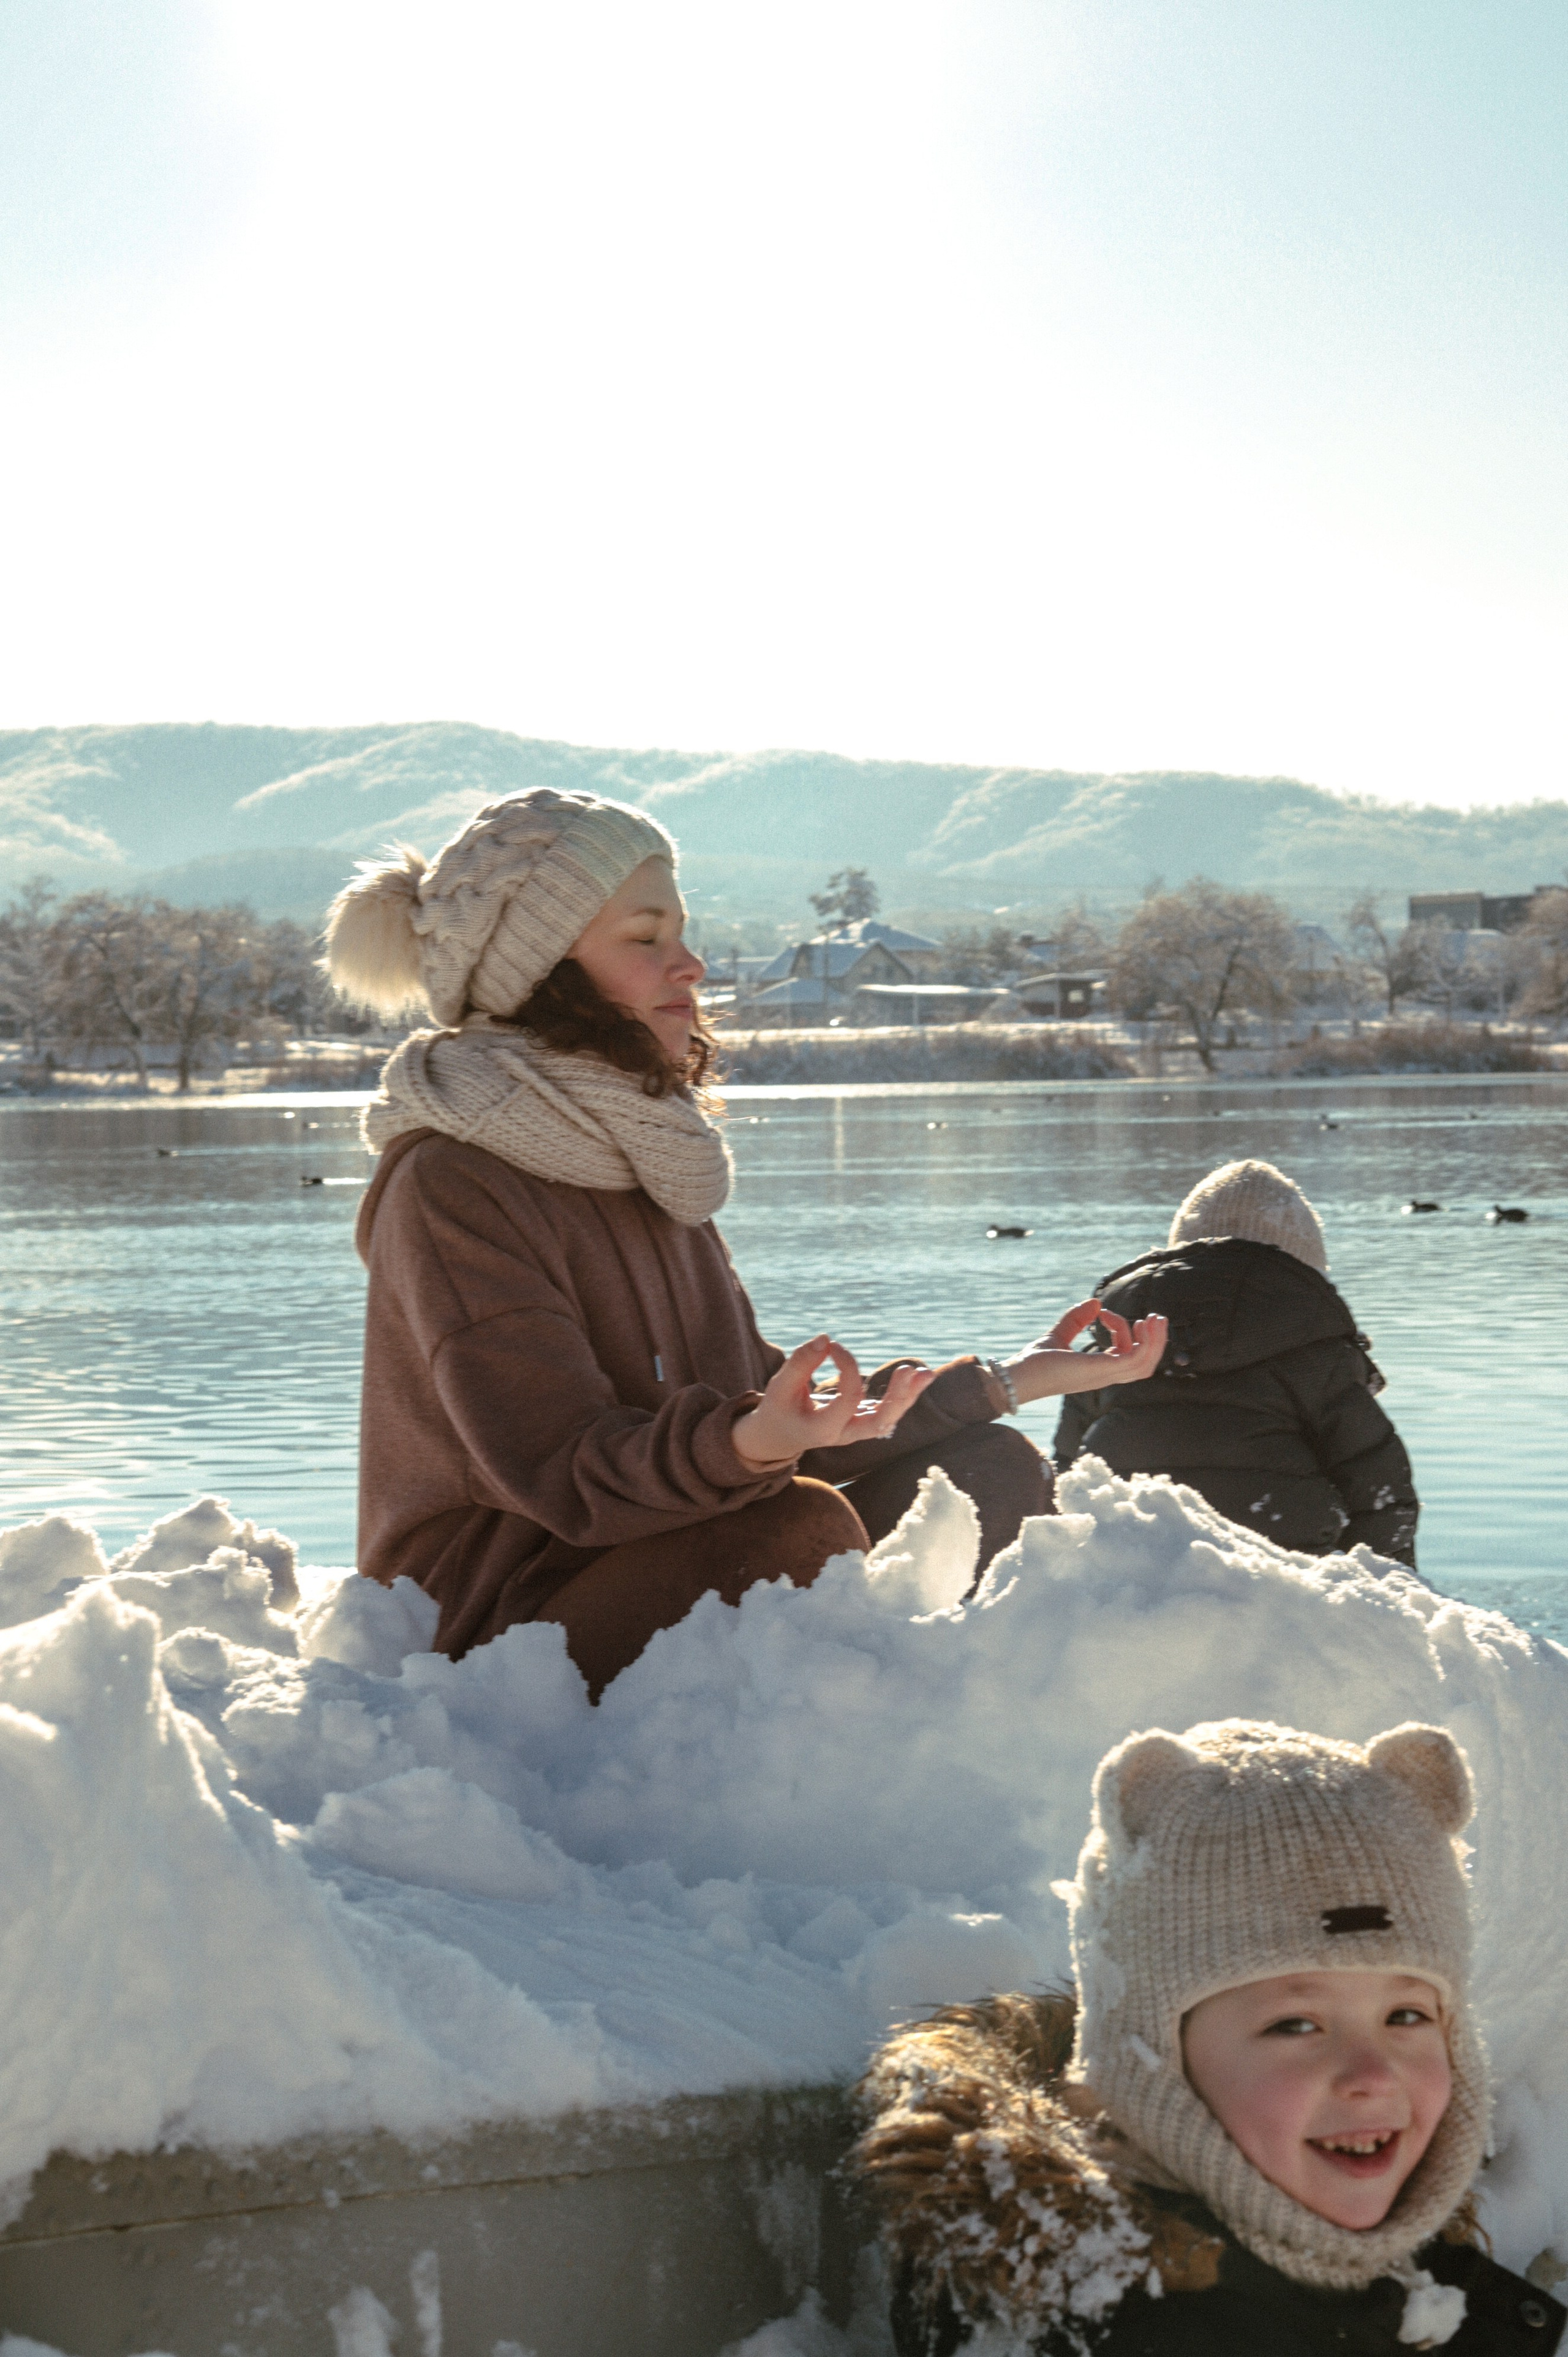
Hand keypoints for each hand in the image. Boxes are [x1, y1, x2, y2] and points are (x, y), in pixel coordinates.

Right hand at [732, 1337, 935, 1466]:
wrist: (779, 1436)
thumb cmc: (779, 1408)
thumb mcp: (780, 1387)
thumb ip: (800, 1363)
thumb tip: (825, 1339)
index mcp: (823, 1429)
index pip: (849, 1397)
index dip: (848, 1367)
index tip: (833, 1346)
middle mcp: (844, 1435)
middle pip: (879, 1422)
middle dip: (898, 1398)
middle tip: (909, 1370)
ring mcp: (855, 1432)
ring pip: (889, 1420)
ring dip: (908, 1397)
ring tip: (927, 1373)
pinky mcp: (861, 1423)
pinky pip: (887, 1412)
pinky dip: (904, 1396)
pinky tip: (919, 1377)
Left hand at [1003, 1301, 1167, 1403]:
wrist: (1018, 1376)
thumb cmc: (1034, 1362)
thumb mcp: (1059, 1334)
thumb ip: (1075, 1320)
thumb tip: (1095, 1302)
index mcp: (1098, 1370)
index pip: (1124, 1354)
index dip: (1120, 1327)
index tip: (1101, 1312)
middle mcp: (1105, 1376)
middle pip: (1144, 1364)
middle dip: (1155, 1341)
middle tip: (1155, 1317)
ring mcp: (1105, 1375)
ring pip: (1145, 1364)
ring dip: (1155, 1340)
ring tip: (1155, 1318)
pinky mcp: (1102, 1369)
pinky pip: (1136, 1358)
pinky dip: (1145, 1342)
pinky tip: (1139, 1323)